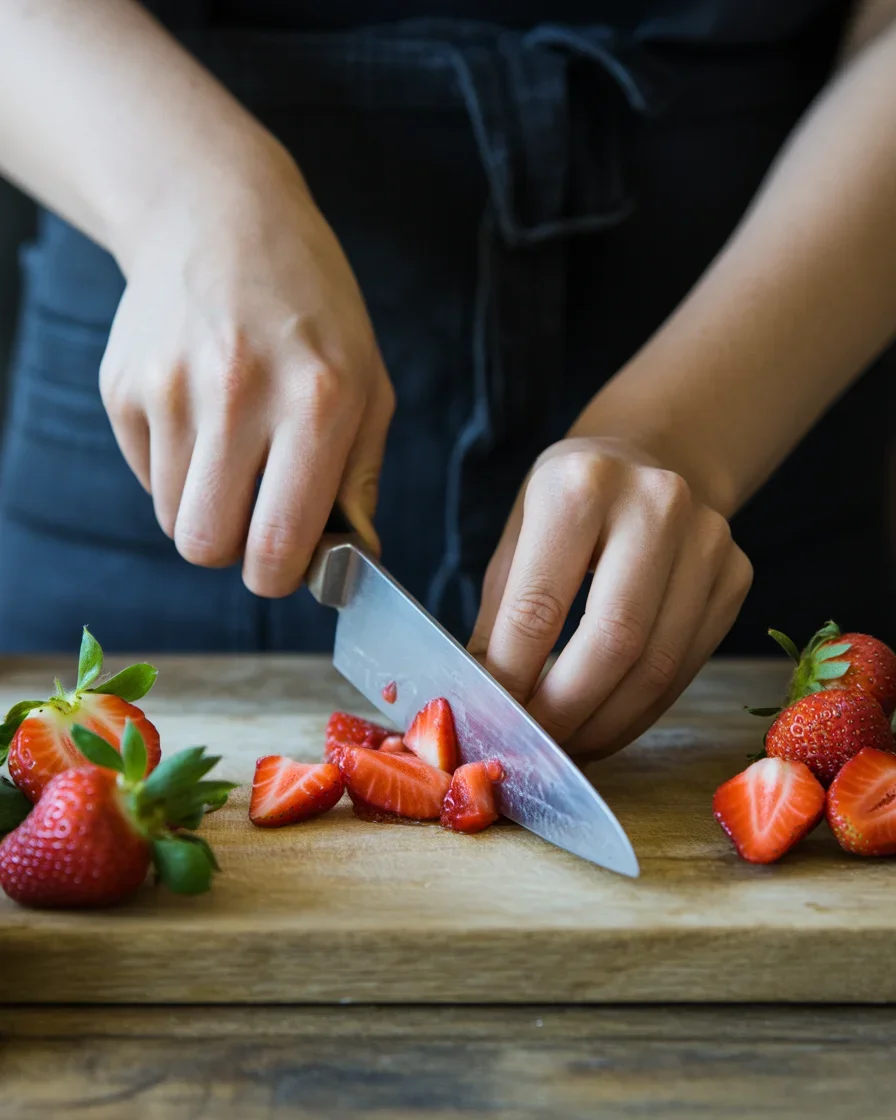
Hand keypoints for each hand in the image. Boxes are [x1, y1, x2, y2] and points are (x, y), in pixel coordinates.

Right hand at [100, 136, 394, 596]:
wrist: (220, 217)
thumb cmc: (313, 311)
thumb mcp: (369, 384)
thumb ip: (359, 481)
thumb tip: (348, 563)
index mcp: (317, 401)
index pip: (275, 543)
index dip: (279, 576)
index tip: (285, 566)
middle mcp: (237, 394)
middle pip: (205, 544)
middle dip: (234, 550)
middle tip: (257, 520)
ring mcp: (170, 386)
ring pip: (172, 518)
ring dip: (206, 507)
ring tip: (234, 452)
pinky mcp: (123, 385)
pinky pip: (147, 475)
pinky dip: (177, 469)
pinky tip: (202, 417)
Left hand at [468, 437, 752, 757]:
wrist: (648, 457)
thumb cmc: (567, 504)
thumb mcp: (517, 538)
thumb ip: (500, 619)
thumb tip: (483, 702)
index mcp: (580, 485)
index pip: (538, 607)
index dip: (512, 678)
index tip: (493, 717)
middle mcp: (655, 503)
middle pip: (612, 642)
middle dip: (565, 711)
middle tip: (534, 745)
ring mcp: (708, 539)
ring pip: (657, 666)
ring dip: (606, 723)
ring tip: (568, 745)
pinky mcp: (736, 574)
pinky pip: (686, 667)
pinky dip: (642, 710)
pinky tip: (607, 722)